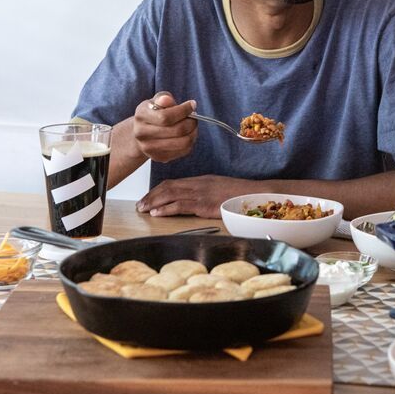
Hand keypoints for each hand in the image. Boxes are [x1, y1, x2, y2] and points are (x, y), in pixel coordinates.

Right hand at [132, 91, 197, 162]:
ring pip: (183, 143)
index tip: (192, 105)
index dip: (184, 110)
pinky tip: (187, 135)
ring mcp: (150, 148)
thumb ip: (163, 98)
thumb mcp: (156, 101)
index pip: (166, 116)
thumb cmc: (153, 113)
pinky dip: (190, 142)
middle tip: (194, 117)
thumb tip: (167, 100)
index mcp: (141, 116)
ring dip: (193, 133)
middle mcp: (142, 134)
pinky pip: (184, 151)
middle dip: (191, 122)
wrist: (142, 132)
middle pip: (177, 130)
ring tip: (192, 126)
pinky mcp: (159, 157)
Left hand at [137, 175, 259, 217]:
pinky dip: (166, 209)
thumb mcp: (220, 190)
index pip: (173, 183)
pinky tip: (157, 213)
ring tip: (143, 209)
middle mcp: (198, 184)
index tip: (148, 197)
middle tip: (140, 205)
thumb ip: (206, 193)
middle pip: (168, 187)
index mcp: (201, 180)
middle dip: (151, 196)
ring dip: (154, 202)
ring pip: (170, 195)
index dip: (158, 190)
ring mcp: (201, 193)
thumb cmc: (241, 195)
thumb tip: (196, 201)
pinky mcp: (204, 204)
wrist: (254, 195)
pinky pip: (181, 205)